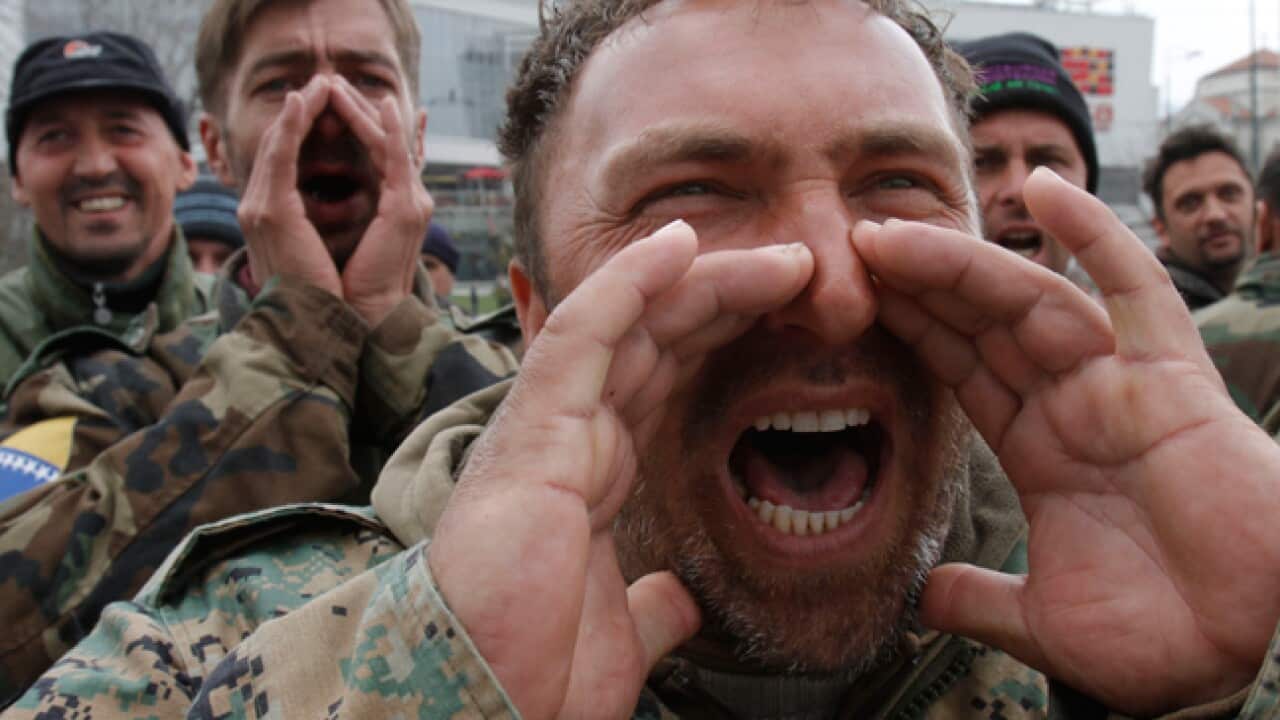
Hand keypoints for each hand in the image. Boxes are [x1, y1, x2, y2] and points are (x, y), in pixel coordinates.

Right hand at [237, 76, 341, 296]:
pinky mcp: (269, 211)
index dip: (301, 130)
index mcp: (269, 217)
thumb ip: (306, 229)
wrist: (308, 325)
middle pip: (275, 146)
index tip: (324, 107)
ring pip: (275, 143)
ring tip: (319, 82)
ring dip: (297, 109)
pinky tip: (304, 102)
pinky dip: (291, 125)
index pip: (283, 162)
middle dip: (299, 112)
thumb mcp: (312, 254)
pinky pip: (279, 155)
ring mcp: (257, 207)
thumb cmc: (319, 296)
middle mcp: (256, 208)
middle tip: (323, 82)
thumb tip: (315, 219)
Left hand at [327, 76, 431, 325]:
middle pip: (381, 141)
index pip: (375, 154)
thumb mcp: (330, 238)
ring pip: (387, 141)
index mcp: (391, 207)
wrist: (358, 316)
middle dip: (354, 109)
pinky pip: (398, 157)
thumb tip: (298, 197)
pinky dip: (392, 129)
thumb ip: (330, 212)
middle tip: (329, 80)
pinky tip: (384, 103)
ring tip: (338, 83)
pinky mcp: (406, 207)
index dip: (354, 125)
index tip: (329, 101)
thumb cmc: (340, 286)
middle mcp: (406, 200)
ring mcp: (411, 202)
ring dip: (363, 110)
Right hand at [427, 221, 815, 719]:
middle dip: (727, 298)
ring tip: (779, 257)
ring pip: (629, 324)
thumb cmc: (534, 670)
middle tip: (801, 270)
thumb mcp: (622, 632)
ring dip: (702, 281)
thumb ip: (653, 604)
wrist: (480, 702)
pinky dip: (627, 283)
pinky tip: (678, 246)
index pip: (661, 379)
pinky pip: (582, 334)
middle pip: (656, 340)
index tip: (784, 313)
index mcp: (592, 475)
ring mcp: (549, 425)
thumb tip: (679, 601)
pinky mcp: (534, 427)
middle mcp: (571, 437)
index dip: (718, 336)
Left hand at [853, 168, 1279, 714]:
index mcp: (1040, 449)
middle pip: (980, 323)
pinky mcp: (1171, 378)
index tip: (855, 295)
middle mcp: (1073, 404)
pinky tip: (1048, 187)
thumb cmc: (1157, 638)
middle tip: (850, 247)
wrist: (1245, 658)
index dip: (911, 328)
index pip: (961, 368)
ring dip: (959, 264)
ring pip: (1027, 300)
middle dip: (917, 284)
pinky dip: (1095, 236)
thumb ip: (980, 600)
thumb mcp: (1041, 621)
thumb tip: (922, 597)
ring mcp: (1119, 384)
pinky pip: (1132, 291)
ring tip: (890, 235)